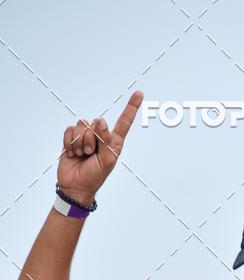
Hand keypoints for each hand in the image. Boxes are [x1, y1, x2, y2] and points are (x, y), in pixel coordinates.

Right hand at [57, 90, 143, 206]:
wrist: (75, 186)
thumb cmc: (94, 177)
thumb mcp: (107, 161)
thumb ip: (107, 140)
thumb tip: (100, 122)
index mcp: (114, 142)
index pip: (124, 122)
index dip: (131, 108)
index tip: (139, 93)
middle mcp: (101, 136)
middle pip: (95, 122)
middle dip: (91, 139)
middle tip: (90, 154)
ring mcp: (86, 136)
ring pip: (81, 124)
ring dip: (80, 142)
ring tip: (82, 154)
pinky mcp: (72, 138)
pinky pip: (69, 130)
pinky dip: (69, 142)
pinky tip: (72, 153)